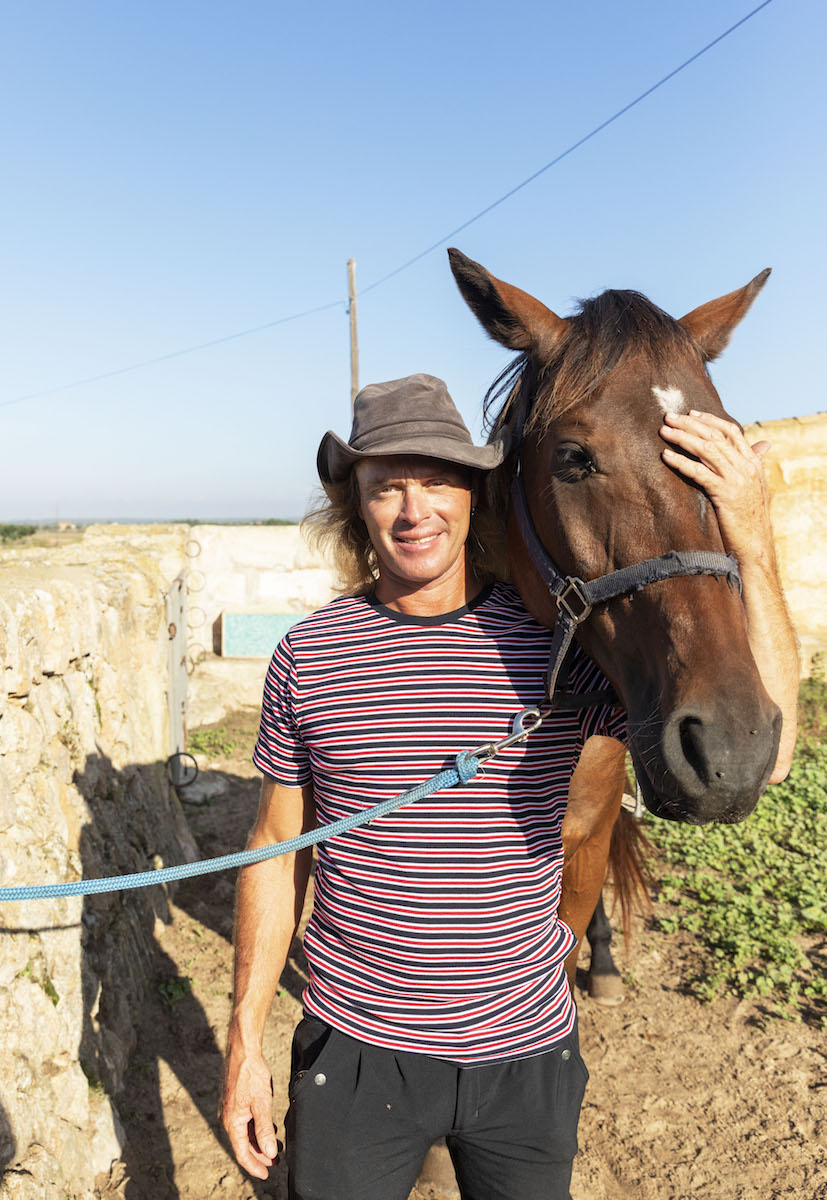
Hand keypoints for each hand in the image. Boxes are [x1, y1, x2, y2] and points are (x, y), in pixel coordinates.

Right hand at [220, 1044, 279, 1179]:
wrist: (243, 1051)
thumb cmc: (251, 1074)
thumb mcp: (262, 1104)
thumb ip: (265, 1130)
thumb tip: (270, 1153)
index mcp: (232, 1122)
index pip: (242, 1153)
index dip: (255, 1166)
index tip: (267, 1174)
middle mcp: (228, 1119)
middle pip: (244, 1145)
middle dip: (260, 1155)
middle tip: (277, 1162)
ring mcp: (231, 1110)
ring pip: (246, 1134)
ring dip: (260, 1142)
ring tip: (277, 1147)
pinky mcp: (236, 1102)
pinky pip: (246, 1122)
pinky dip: (257, 1129)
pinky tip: (270, 1129)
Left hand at [659, 410, 773, 563]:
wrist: (755, 544)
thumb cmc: (751, 518)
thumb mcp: (755, 486)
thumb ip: (753, 464)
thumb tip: (762, 445)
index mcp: (753, 462)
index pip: (731, 431)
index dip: (710, 420)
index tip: (691, 413)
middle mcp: (746, 466)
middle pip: (715, 436)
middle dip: (690, 424)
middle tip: (669, 416)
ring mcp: (736, 479)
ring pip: (706, 450)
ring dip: (682, 438)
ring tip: (664, 431)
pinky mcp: (725, 494)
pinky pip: (699, 472)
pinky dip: (681, 462)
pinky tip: (666, 456)